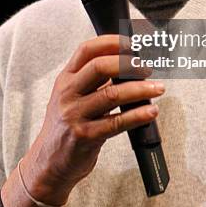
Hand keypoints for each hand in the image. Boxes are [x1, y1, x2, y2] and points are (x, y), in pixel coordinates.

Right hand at [23, 34, 164, 201]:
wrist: (48, 163)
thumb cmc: (65, 127)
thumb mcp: (71, 97)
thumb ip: (93, 80)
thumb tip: (128, 65)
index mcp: (65, 79)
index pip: (87, 50)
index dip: (112, 42)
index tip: (133, 43)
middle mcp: (68, 94)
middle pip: (100, 67)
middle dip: (129, 64)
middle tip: (147, 68)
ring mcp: (75, 115)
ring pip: (113, 94)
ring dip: (140, 89)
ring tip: (157, 88)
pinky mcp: (86, 136)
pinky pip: (117, 122)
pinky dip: (138, 115)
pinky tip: (150, 111)